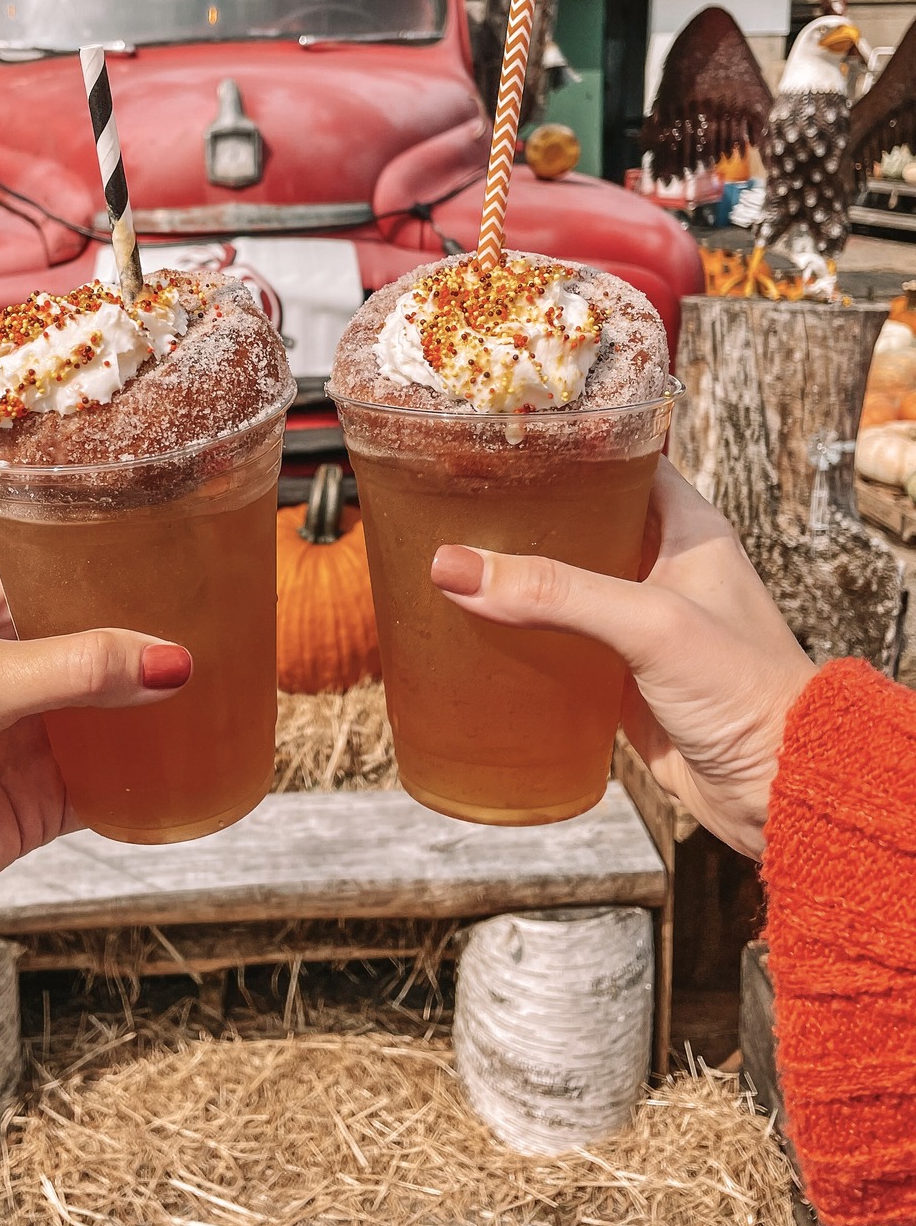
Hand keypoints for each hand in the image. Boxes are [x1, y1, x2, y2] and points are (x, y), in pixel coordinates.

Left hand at [0, 573, 190, 918]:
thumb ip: (76, 667)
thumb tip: (170, 662)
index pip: (62, 575)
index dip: (112, 568)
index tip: (178, 559)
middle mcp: (15, 674)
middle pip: (101, 646)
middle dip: (151, 641)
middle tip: (219, 629)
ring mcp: (32, 739)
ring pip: (114, 714)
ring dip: (157, 709)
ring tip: (221, 690)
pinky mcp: (42, 801)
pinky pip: (112, 785)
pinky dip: (148, 779)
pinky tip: (188, 764)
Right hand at [430, 458, 813, 856]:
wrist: (775, 787)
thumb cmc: (744, 690)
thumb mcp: (649, 623)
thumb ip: (555, 592)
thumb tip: (455, 566)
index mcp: (687, 528)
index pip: (621, 459)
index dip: (567, 445)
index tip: (501, 437)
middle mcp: (663, 565)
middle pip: (582, 518)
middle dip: (525, 510)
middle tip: (458, 495)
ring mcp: (639, 621)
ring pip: (566, 581)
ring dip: (519, 573)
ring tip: (451, 550)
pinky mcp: (620, 673)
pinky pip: (561, 640)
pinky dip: (523, 633)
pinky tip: (476, 626)